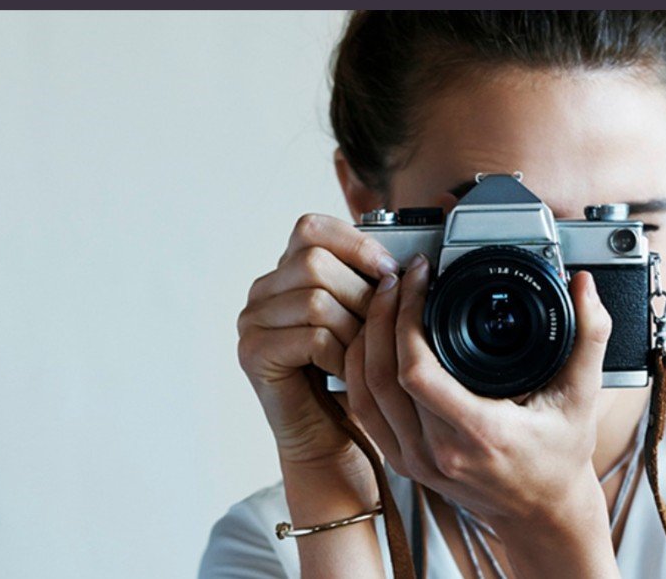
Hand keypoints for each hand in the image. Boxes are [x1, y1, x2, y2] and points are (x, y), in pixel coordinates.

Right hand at [237, 214, 396, 465]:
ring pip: (316, 298)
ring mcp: (252, 322)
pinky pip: (311, 336)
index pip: (311, 228)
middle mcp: (262, 292)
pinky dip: (341, 355)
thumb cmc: (351, 379)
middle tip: (382, 323)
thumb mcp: (366, 318)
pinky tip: (348, 372)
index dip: (355, 243)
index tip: (390, 270)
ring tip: (365, 353)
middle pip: (314, 261)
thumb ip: (372, 282)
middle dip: (361, 292)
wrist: (330, 438)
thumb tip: (413, 258)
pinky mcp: (254, 353)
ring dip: (354, 328)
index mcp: (285, 273)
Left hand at [344, 254, 619, 575]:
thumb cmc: (560, 460)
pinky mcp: (401, 461)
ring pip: (363, 391)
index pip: (417, 372)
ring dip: (364, 338)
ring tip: (383, 299)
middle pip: (382, 374)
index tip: (420, 280)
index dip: (408, 318)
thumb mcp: (582, 398)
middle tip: (398, 278)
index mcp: (480, 434)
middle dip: (383, 315)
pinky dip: (357, 370)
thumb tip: (584, 286)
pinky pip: (364, 411)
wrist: (542, 515)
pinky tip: (369, 339)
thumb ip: (589, 338)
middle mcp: (438, 452)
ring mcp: (414, 460)